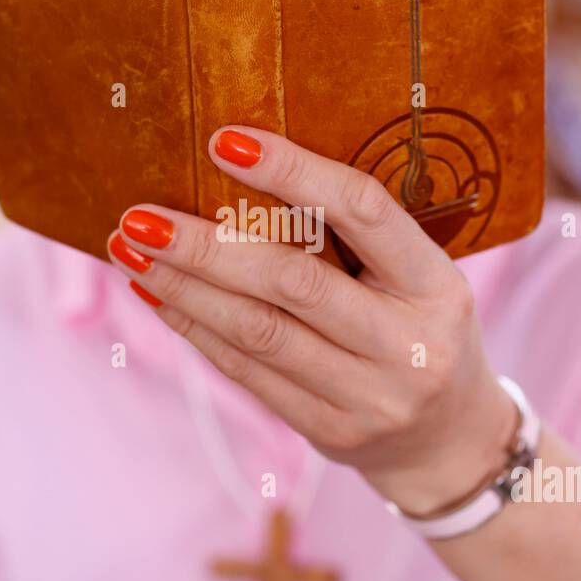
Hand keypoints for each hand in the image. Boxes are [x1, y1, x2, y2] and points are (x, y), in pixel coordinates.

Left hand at [108, 127, 516, 516]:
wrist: (451, 440)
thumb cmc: (421, 329)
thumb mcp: (419, 277)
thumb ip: (358, 238)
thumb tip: (244, 171)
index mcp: (438, 285)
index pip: (363, 212)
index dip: (293, 172)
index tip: (225, 140)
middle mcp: (409, 345)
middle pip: (292, 282)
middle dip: (205, 244)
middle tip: (140, 215)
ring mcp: (370, 397)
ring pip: (257, 332)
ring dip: (184, 287)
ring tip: (130, 249)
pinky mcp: (329, 432)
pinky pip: (248, 373)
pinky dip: (195, 329)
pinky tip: (157, 295)